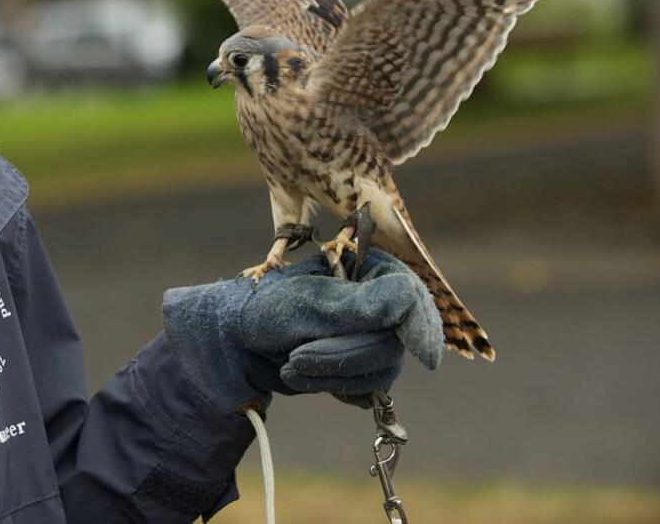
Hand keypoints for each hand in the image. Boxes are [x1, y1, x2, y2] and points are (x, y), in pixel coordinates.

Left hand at [162, 250, 442, 412]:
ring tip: (292, 363)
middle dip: (343, 354)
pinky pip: (365, 389)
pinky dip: (332, 385)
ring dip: (331, 372)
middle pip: (392, 342)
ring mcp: (372, 337)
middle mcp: (379, 303)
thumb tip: (410, 298)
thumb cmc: (267, 308)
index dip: (421, 328)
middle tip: (298, 356)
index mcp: (370, 271)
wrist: (234, 340)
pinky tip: (305, 373)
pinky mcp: (359, 368)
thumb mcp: (311, 302)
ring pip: (379, 370)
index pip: (410, 299)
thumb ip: (363, 304)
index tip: (425, 357)